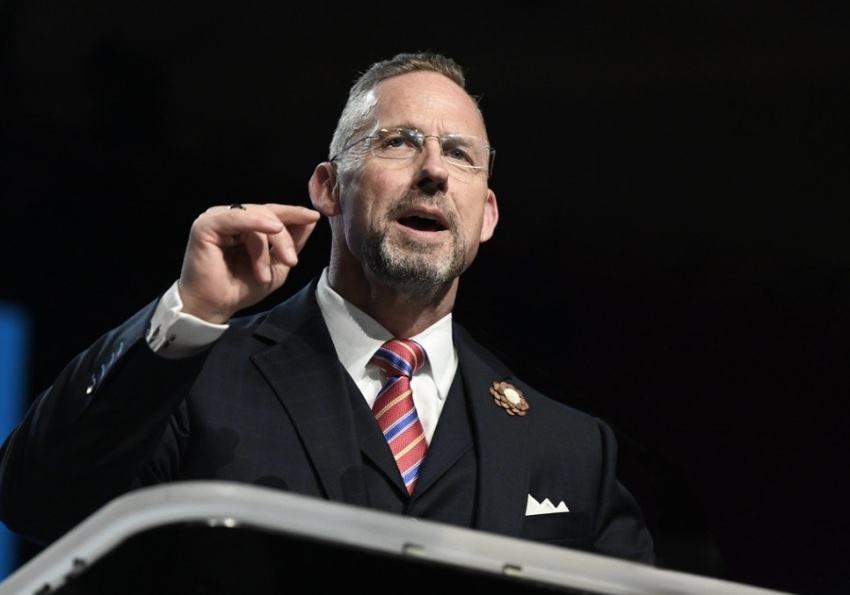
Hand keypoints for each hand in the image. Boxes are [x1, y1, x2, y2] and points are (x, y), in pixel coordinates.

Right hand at [177, 203, 320, 322]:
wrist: (215, 307)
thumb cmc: (240, 288)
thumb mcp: (276, 266)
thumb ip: (292, 243)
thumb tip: (310, 220)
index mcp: (245, 225)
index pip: (273, 212)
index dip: (294, 214)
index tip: (314, 217)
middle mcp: (231, 218)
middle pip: (268, 213)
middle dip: (285, 236)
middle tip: (291, 261)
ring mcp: (217, 219)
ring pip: (257, 216)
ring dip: (269, 243)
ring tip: (266, 272)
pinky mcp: (206, 225)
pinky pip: (236, 217)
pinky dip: (256, 222)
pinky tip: (273, 228)